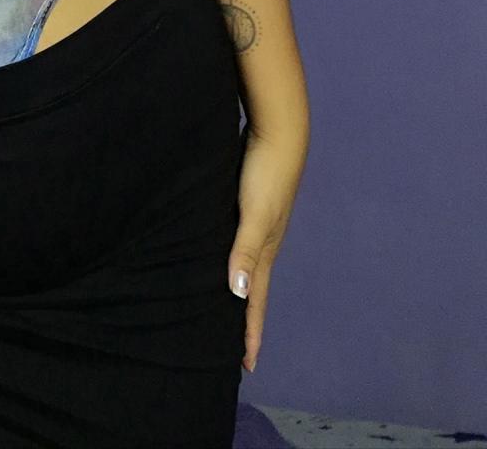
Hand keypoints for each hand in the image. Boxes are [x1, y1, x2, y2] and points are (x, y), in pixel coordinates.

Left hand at [227, 122, 309, 373]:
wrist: (279, 129)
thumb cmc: (265, 171)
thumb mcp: (255, 213)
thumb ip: (245, 250)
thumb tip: (239, 294)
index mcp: (265, 249)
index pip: (255, 301)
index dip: (250, 333)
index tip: (246, 366)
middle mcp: (262, 240)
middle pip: (251, 289)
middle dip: (244, 319)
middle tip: (234, 349)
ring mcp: (257, 221)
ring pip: (243, 264)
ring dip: (236, 289)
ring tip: (224, 309)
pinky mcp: (248, 202)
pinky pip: (236, 241)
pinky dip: (230, 258)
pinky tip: (216, 255)